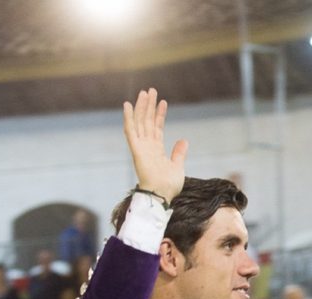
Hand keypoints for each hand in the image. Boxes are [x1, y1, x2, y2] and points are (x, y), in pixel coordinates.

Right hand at [122, 88, 187, 202]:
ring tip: (145, 92)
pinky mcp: (136, 149)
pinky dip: (129, 117)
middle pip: (148, 121)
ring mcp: (141, 147)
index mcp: (156, 150)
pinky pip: (130, 131)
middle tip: (151, 90)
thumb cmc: (168, 185)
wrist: (162, 195)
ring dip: (142, 107)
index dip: (160, 114)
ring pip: (140, 122)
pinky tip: (128, 105)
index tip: (163, 102)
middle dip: (149, 105)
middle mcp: (147, 146)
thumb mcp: (178, 166)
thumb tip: (184, 139)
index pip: (157, 127)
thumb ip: (179, 152)